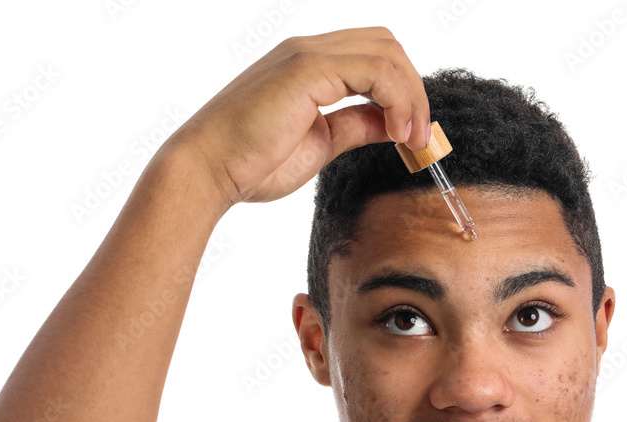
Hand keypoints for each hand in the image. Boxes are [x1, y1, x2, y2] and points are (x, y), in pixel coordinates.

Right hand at [170, 26, 430, 208]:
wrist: (207, 171)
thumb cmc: (251, 164)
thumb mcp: (321, 143)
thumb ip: (356, 126)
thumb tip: (392, 124)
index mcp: (308, 66)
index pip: (373, 57)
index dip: (403, 92)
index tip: (413, 137)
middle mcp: (308, 50)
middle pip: (386, 45)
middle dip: (414, 90)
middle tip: (419, 137)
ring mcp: (306, 54)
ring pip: (386, 52)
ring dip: (411, 97)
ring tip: (412, 139)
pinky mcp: (307, 69)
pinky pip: (374, 70)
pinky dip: (398, 100)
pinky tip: (397, 133)